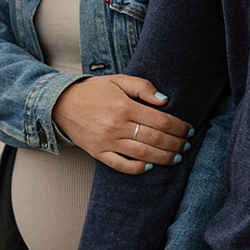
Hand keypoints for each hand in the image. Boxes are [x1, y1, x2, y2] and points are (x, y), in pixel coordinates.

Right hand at [53, 75, 191, 173]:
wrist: (61, 103)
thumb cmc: (93, 90)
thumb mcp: (118, 80)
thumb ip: (143, 87)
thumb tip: (165, 100)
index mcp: (124, 106)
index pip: (160, 120)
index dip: (178, 127)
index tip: (189, 130)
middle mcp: (117, 126)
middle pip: (155, 138)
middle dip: (175, 143)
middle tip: (186, 145)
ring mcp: (107, 141)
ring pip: (142, 154)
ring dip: (163, 157)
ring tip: (176, 157)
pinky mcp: (98, 153)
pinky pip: (120, 165)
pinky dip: (137, 168)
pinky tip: (149, 167)